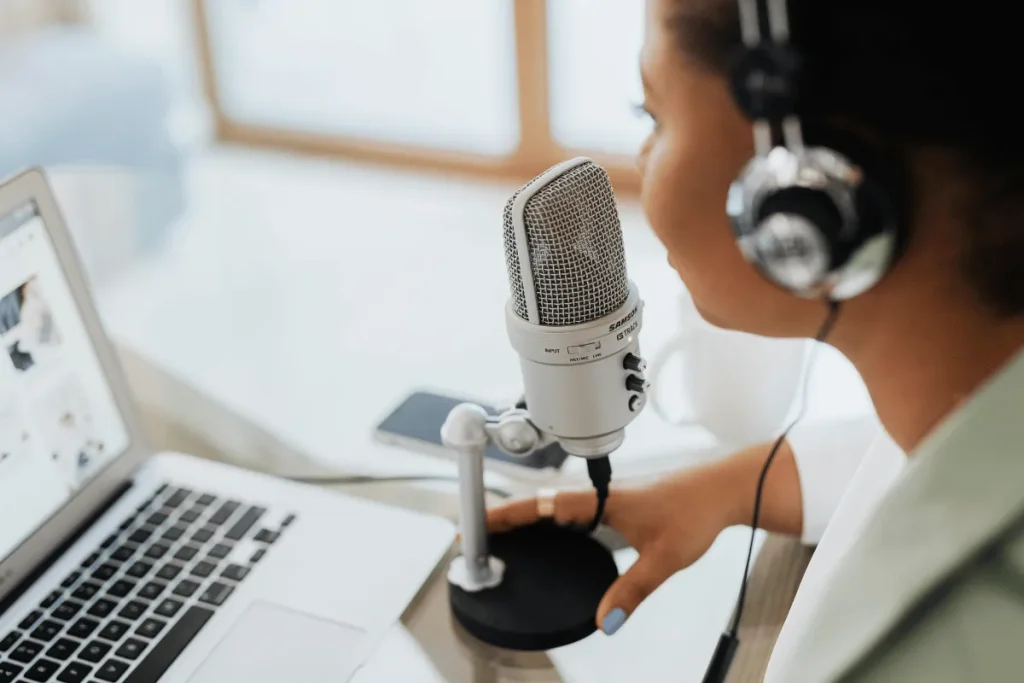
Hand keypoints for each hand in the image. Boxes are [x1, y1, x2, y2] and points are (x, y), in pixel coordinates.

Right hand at [486, 466, 738, 635]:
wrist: (722, 489)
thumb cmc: (696, 510)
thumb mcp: (663, 557)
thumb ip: (632, 590)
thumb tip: (605, 620)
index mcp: (601, 500)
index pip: (543, 506)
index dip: (509, 516)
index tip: (481, 525)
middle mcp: (598, 495)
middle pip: (540, 504)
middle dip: (505, 517)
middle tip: (476, 533)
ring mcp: (606, 497)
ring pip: (554, 505)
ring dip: (526, 517)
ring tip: (500, 533)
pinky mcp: (616, 503)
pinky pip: (570, 509)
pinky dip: (548, 519)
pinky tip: (547, 533)